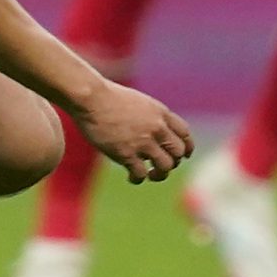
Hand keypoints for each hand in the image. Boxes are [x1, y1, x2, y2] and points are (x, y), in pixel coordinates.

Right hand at [71, 78, 194, 183]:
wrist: (90, 98)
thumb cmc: (106, 97)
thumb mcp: (137, 102)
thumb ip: (149, 116)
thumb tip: (151, 131)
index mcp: (160, 113)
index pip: (185, 134)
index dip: (186, 148)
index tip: (181, 156)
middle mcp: (156, 127)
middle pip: (178, 152)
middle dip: (172, 162)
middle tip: (159, 166)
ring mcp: (142, 141)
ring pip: (165, 166)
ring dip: (159, 174)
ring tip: (149, 174)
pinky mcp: (126, 153)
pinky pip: (141, 174)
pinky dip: (138, 179)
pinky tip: (131, 177)